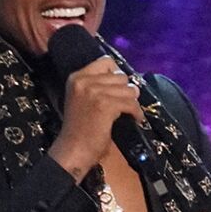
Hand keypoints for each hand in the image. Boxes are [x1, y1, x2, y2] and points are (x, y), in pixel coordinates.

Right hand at [49, 56, 141, 178]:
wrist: (73, 149)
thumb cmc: (80, 128)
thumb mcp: (82, 99)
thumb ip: (97, 86)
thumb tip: (127, 81)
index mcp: (77, 77)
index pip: (106, 62)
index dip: (117, 74)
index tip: (120, 87)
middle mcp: (84, 81)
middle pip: (120, 77)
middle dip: (127, 91)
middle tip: (127, 104)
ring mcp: (94, 92)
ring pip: (128, 90)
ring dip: (133, 103)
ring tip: (131, 113)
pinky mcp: (105, 105)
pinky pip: (131, 104)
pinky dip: (136, 113)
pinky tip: (135, 119)